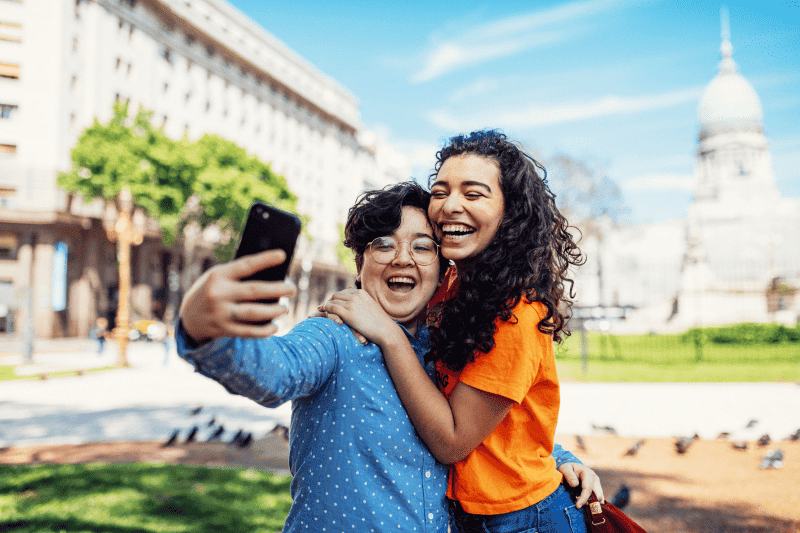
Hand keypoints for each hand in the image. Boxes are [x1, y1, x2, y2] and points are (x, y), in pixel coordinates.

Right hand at [179, 250, 296, 342]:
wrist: (188, 318)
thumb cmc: (212, 290)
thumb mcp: (219, 277)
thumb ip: (239, 275)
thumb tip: (273, 275)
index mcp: (218, 276)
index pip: (245, 265)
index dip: (265, 259)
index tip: (282, 255)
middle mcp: (219, 294)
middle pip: (255, 291)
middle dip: (278, 289)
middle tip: (292, 289)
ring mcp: (221, 313)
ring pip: (254, 313)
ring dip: (274, 311)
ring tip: (285, 309)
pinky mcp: (224, 330)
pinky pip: (249, 332)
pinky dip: (265, 330)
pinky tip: (275, 326)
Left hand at [317, 288, 397, 345]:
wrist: (386, 330)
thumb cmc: (380, 322)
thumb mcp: (371, 307)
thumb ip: (362, 302)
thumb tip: (355, 301)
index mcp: (362, 293)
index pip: (344, 292)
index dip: (337, 297)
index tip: (332, 302)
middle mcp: (356, 296)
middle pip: (336, 295)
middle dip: (330, 300)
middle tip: (325, 307)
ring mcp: (352, 304)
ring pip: (333, 300)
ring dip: (326, 305)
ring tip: (321, 310)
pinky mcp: (348, 313)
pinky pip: (332, 308)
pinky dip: (326, 309)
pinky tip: (322, 312)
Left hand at [559, 462, 603, 508]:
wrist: (571, 468)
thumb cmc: (568, 469)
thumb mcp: (565, 469)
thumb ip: (569, 475)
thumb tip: (575, 485)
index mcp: (588, 474)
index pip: (588, 488)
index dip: (584, 498)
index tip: (577, 506)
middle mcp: (595, 480)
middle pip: (598, 496)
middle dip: (592, 504)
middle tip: (580, 507)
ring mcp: (597, 485)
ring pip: (599, 499)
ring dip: (592, 504)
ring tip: (580, 504)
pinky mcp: (596, 490)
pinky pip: (597, 500)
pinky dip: (592, 504)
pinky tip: (583, 504)